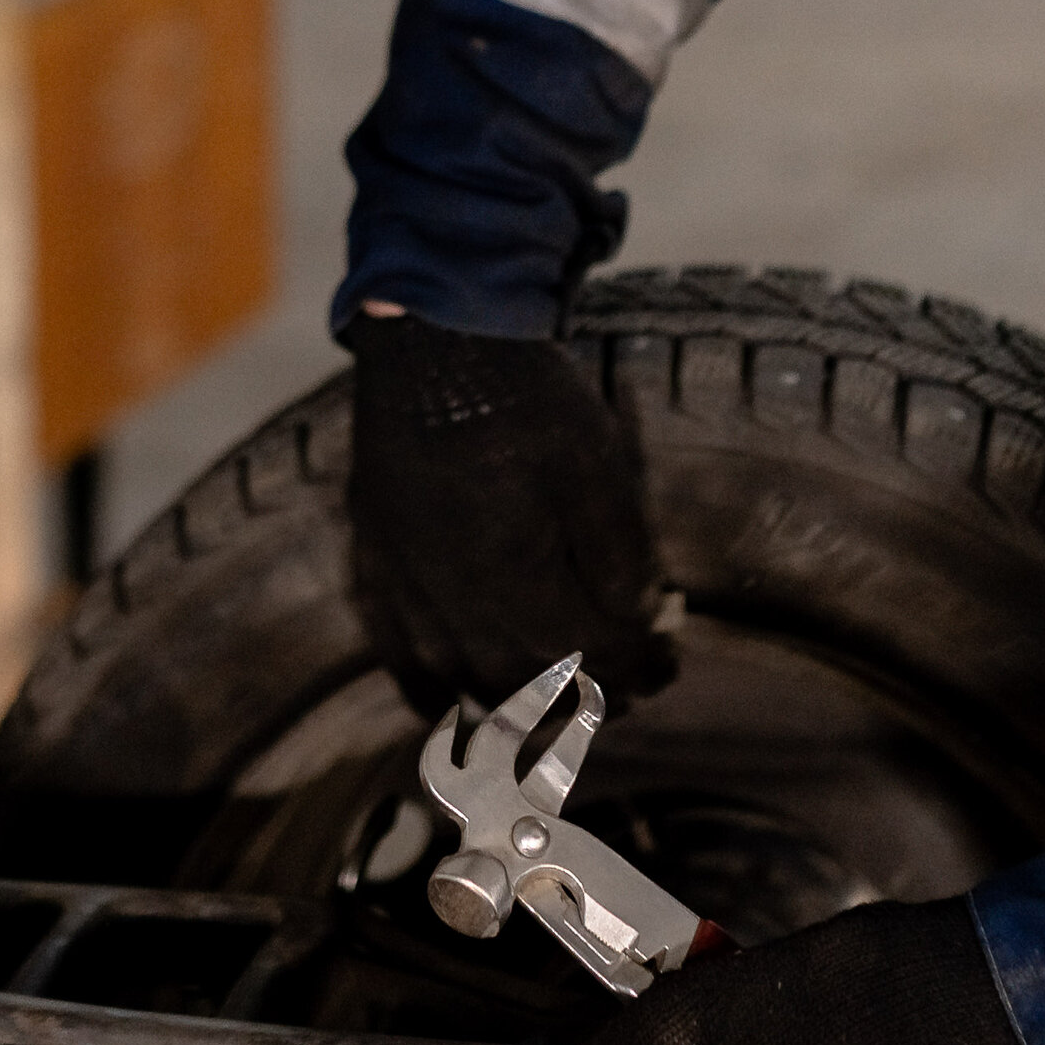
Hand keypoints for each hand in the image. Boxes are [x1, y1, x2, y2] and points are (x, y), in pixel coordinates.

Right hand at [346, 310, 679, 713]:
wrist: (432, 339)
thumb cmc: (523, 396)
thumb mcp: (595, 464)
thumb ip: (618, 554)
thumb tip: (642, 619)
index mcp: (513, 580)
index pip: (589, 655)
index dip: (638, 669)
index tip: (668, 667)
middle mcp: (452, 600)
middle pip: (525, 683)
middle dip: (585, 696)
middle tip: (628, 690)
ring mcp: (406, 585)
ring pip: (462, 679)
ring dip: (516, 705)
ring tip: (558, 701)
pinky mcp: (376, 561)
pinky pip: (396, 652)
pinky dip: (426, 688)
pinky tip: (450, 703)